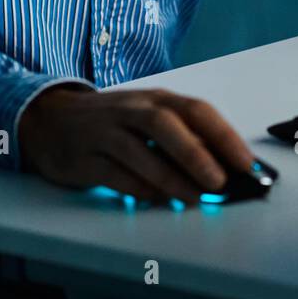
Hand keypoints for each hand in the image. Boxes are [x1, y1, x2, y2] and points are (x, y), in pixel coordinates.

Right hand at [18, 84, 257, 205]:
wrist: (50, 120)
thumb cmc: (113, 122)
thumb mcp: (148, 118)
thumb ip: (184, 138)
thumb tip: (227, 170)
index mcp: (154, 98)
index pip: (195, 110)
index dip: (223, 136)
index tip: (247, 163)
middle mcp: (130, 110)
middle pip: (165, 124)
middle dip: (195, 153)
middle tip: (220, 182)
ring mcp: (104, 132)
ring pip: (138, 151)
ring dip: (170, 177)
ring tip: (194, 198)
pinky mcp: (84, 158)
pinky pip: (114, 175)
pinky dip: (139, 189)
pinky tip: (157, 199)